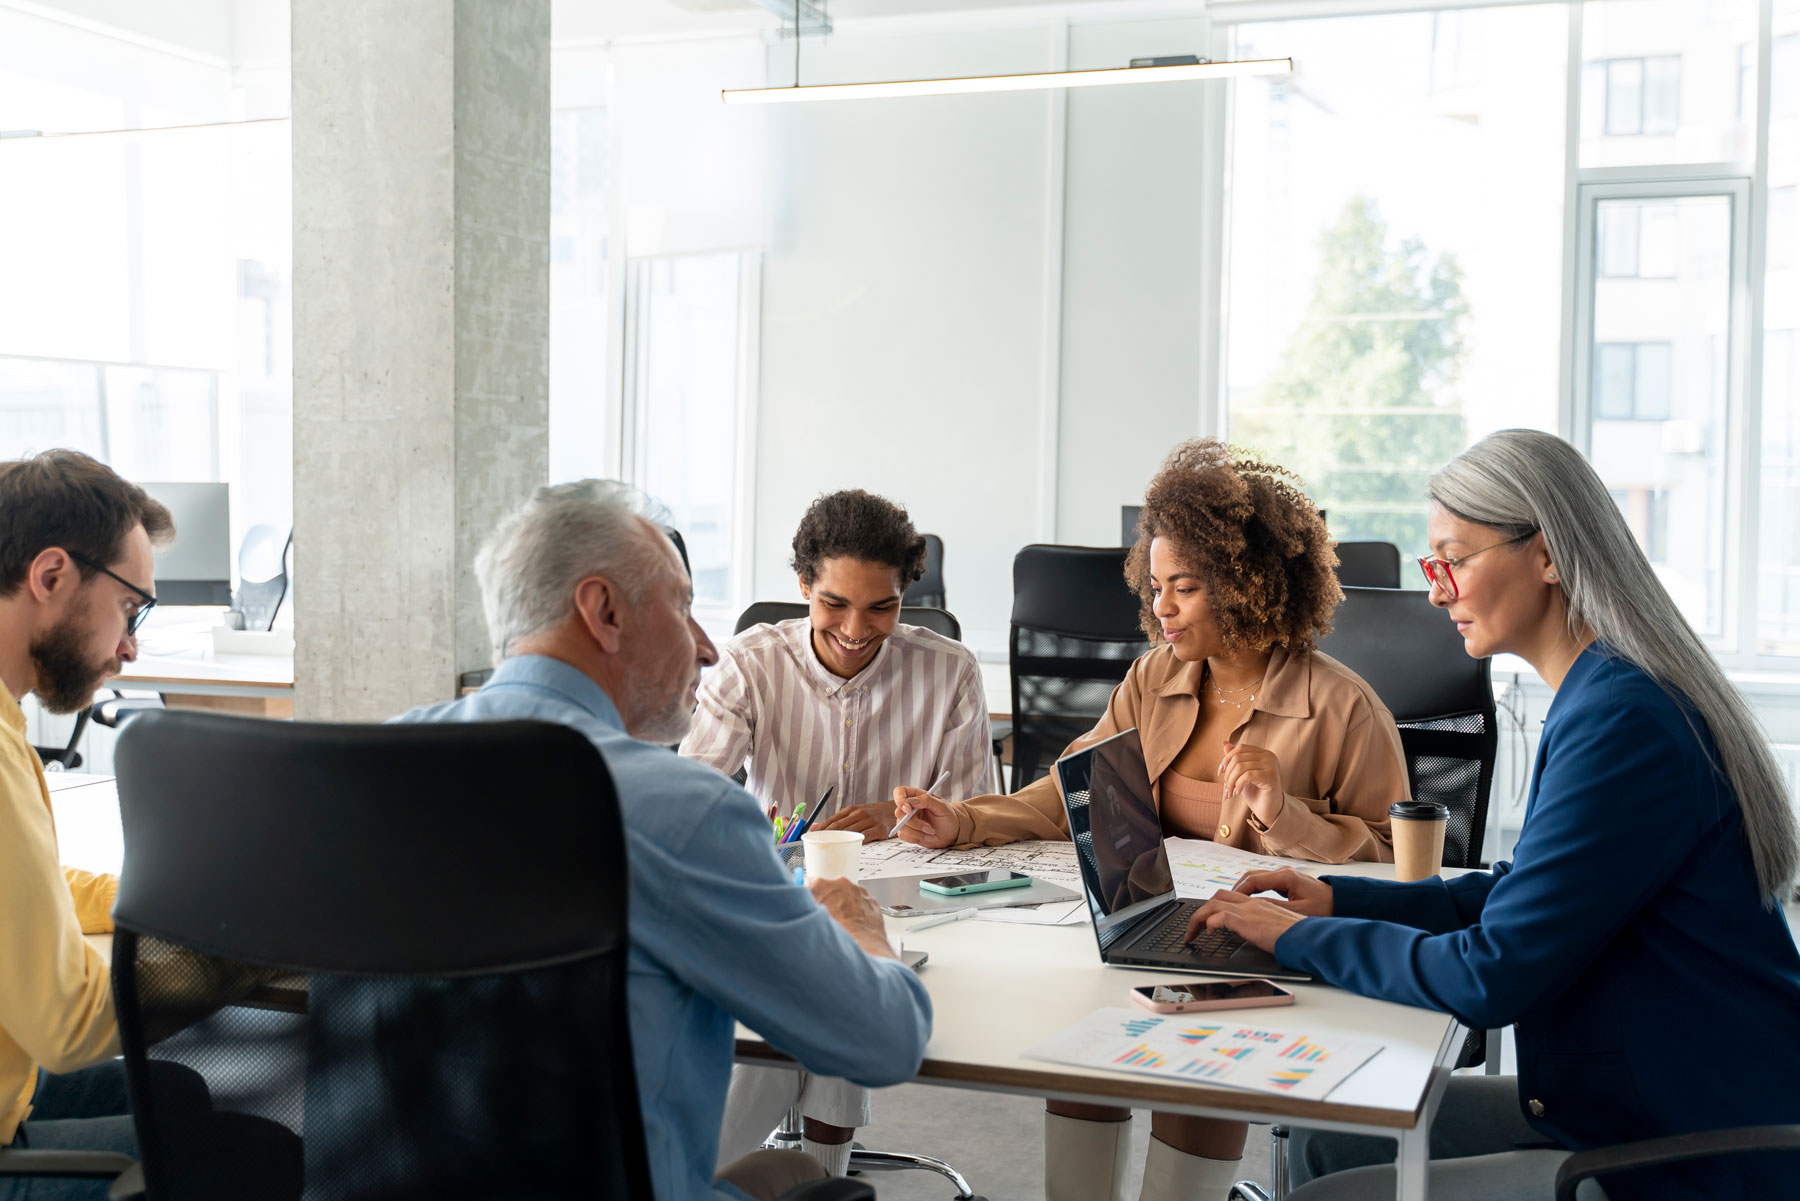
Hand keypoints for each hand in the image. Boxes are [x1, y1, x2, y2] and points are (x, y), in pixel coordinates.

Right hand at [808, 876, 895, 959]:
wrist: (861, 949)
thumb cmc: (835, 938)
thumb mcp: (808, 918)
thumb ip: (803, 907)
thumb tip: (801, 905)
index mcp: (821, 886)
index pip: (809, 882)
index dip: (808, 895)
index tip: (808, 900)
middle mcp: (841, 884)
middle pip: (829, 889)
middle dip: (827, 900)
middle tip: (826, 917)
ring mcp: (858, 891)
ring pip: (847, 895)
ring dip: (843, 905)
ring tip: (841, 924)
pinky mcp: (871, 901)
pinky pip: (861, 903)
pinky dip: (857, 912)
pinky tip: (853, 925)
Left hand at [816, 801, 894, 840]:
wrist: (895, 809)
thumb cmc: (873, 814)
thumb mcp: (855, 813)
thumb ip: (839, 820)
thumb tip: (816, 827)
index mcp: (851, 810)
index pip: (833, 819)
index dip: (821, 827)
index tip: (811, 834)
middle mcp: (859, 814)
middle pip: (839, 826)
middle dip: (826, 834)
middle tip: (816, 842)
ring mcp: (870, 820)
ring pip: (851, 831)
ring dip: (839, 840)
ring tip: (829, 847)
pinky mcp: (879, 828)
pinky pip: (866, 836)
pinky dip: (857, 841)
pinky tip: (850, 846)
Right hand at [892, 787, 957, 847]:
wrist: (951, 832)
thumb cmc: (948, 817)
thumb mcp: (941, 806)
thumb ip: (927, 800)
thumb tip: (912, 801)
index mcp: (916, 796)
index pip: (899, 792)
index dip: (900, 801)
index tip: (910, 811)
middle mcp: (909, 807)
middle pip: (899, 812)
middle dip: (915, 823)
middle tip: (929, 827)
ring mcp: (907, 820)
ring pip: (901, 827)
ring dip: (918, 832)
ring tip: (932, 832)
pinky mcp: (908, 832)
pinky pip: (903, 836)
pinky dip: (916, 838)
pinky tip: (927, 836)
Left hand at [1183, 891, 1306, 953]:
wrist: (1309, 937)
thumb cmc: (1298, 936)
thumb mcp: (1278, 928)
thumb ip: (1264, 926)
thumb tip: (1254, 934)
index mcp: (1260, 904)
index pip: (1231, 897)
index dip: (1215, 906)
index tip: (1207, 920)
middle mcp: (1252, 903)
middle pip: (1218, 896)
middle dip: (1201, 910)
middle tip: (1194, 927)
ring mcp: (1249, 910)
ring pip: (1213, 904)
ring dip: (1198, 918)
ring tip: (1192, 933)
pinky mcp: (1247, 921)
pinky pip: (1220, 916)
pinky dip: (1210, 923)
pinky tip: (1209, 933)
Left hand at [1219, 741, 1282, 824]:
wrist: (1268, 810)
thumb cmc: (1255, 792)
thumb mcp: (1241, 774)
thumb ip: (1235, 759)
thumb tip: (1224, 742)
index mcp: (1263, 753)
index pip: (1240, 748)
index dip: (1226, 759)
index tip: (1220, 772)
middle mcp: (1269, 756)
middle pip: (1238, 758)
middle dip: (1228, 773)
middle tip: (1226, 787)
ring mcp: (1272, 765)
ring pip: (1240, 767)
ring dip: (1231, 781)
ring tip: (1230, 792)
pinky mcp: (1271, 776)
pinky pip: (1247, 776)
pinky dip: (1238, 785)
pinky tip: (1237, 793)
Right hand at [1232, 868, 1334, 916]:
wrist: (1341, 902)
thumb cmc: (1324, 907)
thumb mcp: (1298, 911)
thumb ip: (1274, 908)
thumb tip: (1251, 909)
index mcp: (1285, 876)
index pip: (1253, 880)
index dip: (1238, 892)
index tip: (1228, 903)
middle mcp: (1282, 872)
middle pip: (1250, 876)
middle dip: (1236, 889)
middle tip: (1224, 903)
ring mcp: (1282, 875)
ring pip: (1255, 878)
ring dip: (1242, 890)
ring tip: (1232, 903)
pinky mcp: (1284, 881)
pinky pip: (1262, 883)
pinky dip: (1251, 891)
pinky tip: (1246, 902)